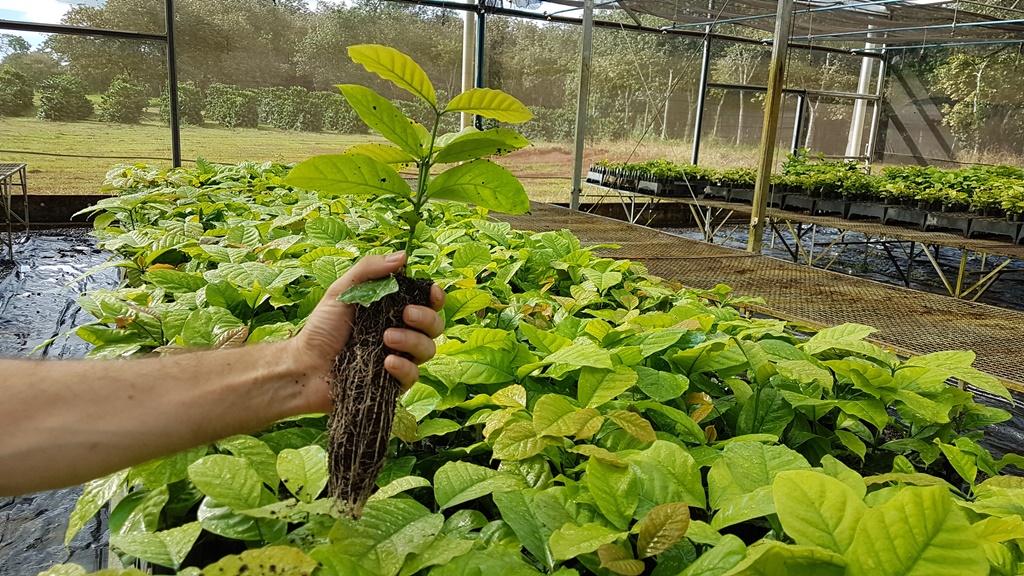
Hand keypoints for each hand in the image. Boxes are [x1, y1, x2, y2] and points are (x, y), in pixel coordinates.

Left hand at [288, 252, 444, 412]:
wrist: (304, 365)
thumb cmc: (321, 327)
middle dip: (426, 318)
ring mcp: (399, 359)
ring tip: (386, 338)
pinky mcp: (393, 383)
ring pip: (428, 350)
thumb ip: (370, 270)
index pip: (427, 303)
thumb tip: (403, 256)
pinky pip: (413, 376)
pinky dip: (404, 368)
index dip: (435, 298)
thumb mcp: (342, 291)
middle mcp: (401, 333)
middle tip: (405, 314)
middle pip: (435, 326)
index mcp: (393, 310)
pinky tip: (387, 362)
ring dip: (413, 341)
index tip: (432, 293)